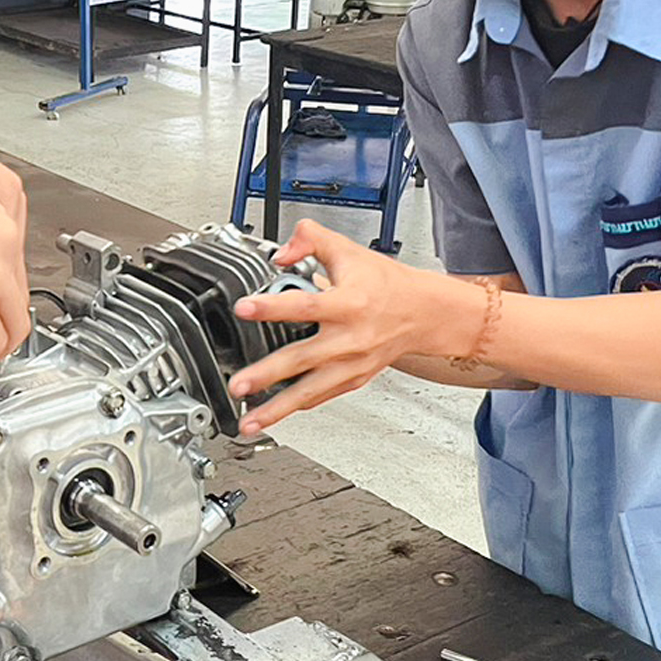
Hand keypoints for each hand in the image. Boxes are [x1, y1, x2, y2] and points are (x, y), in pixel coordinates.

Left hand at [227, 220, 470, 433]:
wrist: (422, 313)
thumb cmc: (384, 283)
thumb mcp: (347, 249)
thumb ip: (310, 239)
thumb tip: (280, 254)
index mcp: (348, 303)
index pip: (305, 306)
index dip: (272, 307)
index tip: (244, 308)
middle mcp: (349, 338)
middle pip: (303, 358)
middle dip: (267, 374)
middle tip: (238, 384)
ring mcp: (351, 364)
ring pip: (311, 391)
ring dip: (277, 408)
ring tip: (248, 421)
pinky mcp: (353, 380)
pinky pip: (320, 397)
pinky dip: (295, 408)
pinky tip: (270, 416)